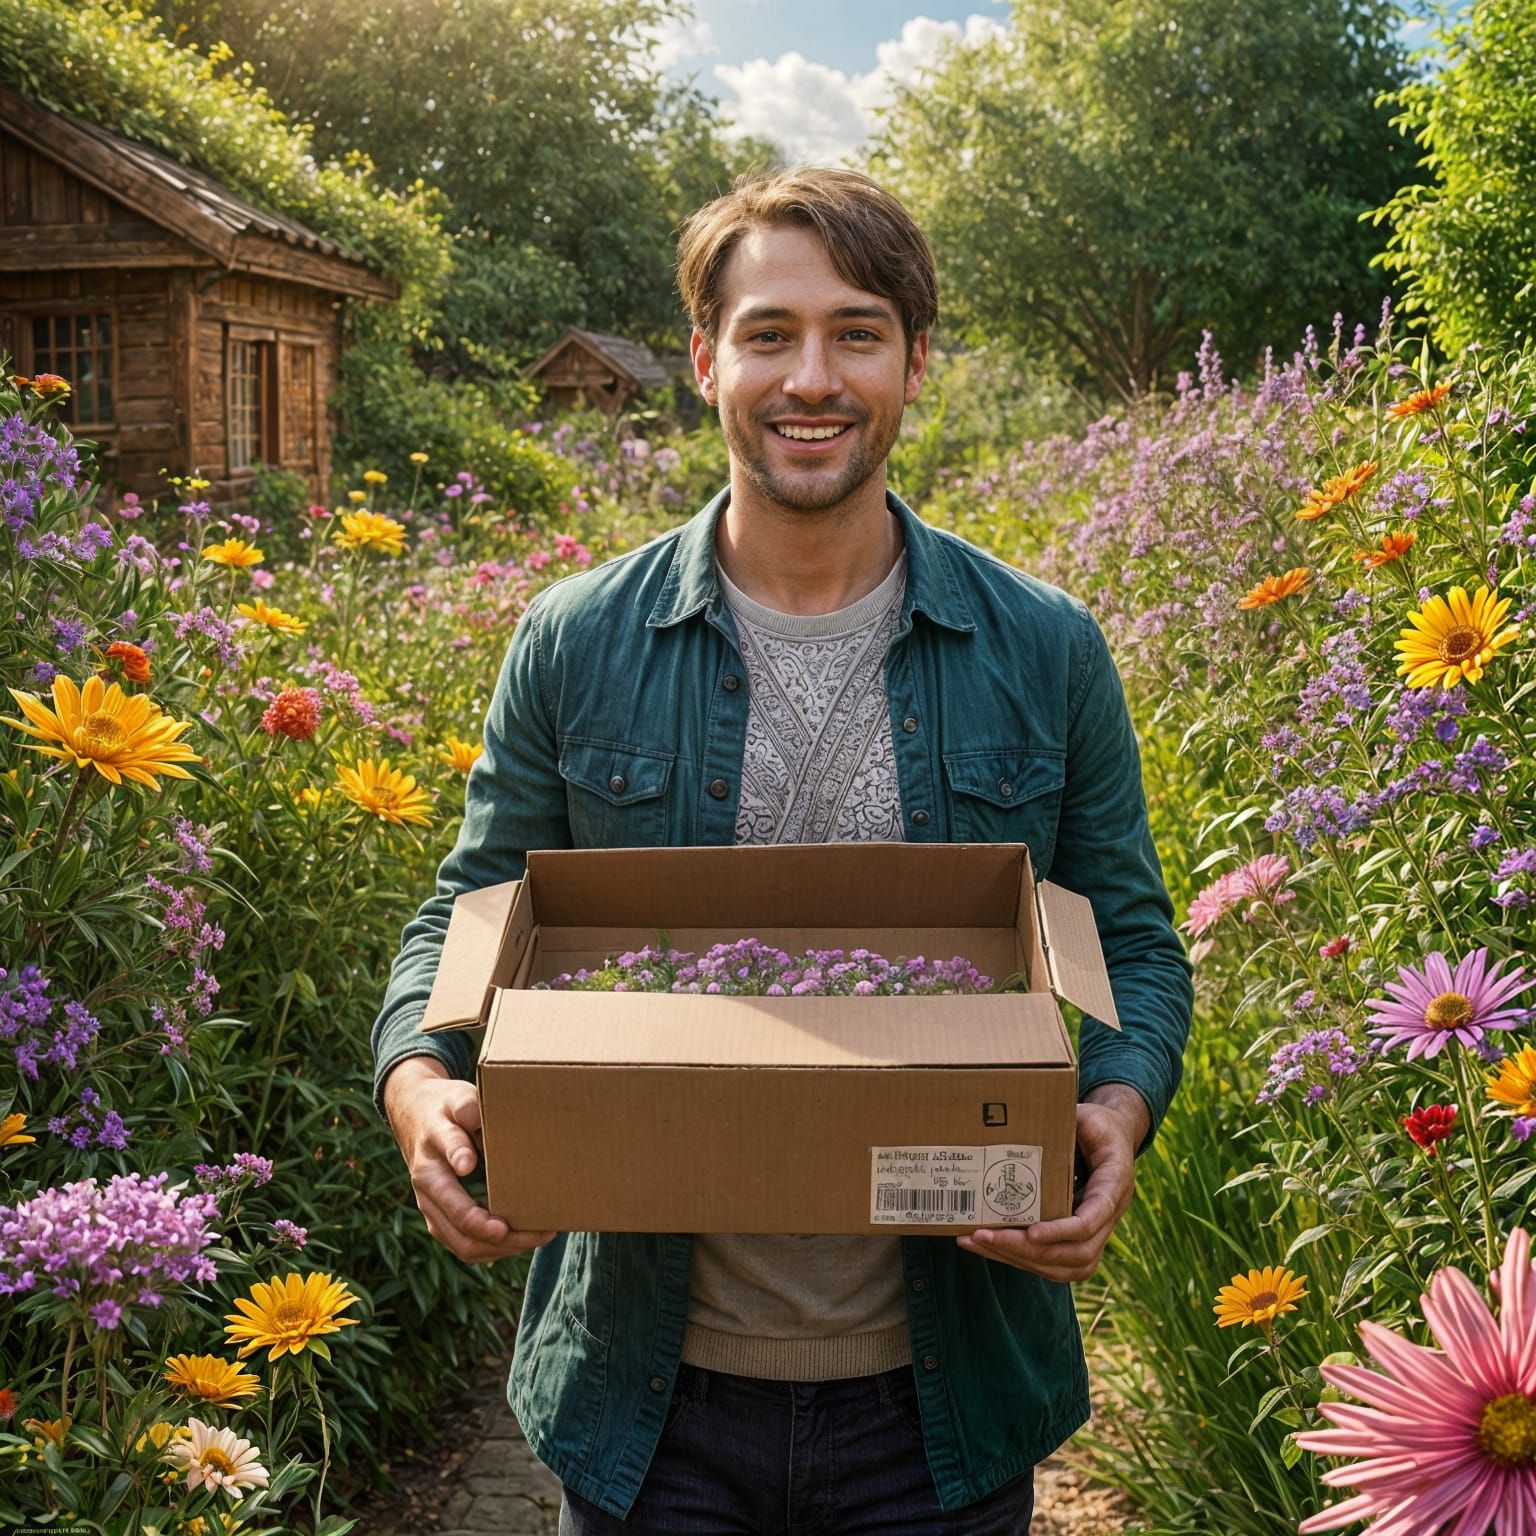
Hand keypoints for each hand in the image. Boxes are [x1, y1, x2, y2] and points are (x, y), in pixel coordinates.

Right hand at [383, 1055, 558, 1264]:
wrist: (417, 1114)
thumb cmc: (446, 1106)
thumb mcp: (456, 1100)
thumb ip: (465, 1117)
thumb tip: (467, 1162)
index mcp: (430, 1172)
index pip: (453, 1207)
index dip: (479, 1222)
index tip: (504, 1227)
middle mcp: (428, 1198)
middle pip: (462, 1237)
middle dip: (503, 1242)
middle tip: (541, 1233)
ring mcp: (435, 1211)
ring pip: (465, 1247)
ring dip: (503, 1249)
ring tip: (541, 1236)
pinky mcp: (444, 1217)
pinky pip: (467, 1244)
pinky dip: (496, 1247)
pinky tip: (524, 1236)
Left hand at [954, 1085, 1149, 1282]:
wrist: (1114, 1138)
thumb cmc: (1098, 1124)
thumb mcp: (1087, 1115)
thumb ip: (1066, 1121)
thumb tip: (1025, 1121)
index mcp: (1115, 1183)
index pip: (1093, 1219)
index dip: (1062, 1230)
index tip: (1032, 1233)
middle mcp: (1110, 1216)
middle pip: (1077, 1253)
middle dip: (1028, 1251)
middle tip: (984, 1236)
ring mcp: (1096, 1234)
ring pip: (1064, 1266)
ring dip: (1018, 1259)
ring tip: (975, 1242)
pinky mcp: (1077, 1241)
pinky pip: (1053, 1263)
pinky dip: (1019, 1258)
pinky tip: (987, 1245)